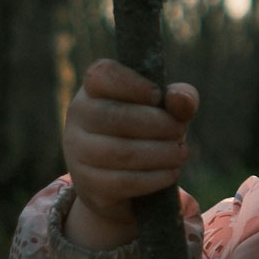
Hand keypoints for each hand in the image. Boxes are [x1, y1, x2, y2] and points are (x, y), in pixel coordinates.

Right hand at [62, 59, 197, 248]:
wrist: (119, 182)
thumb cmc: (146, 132)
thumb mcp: (167, 110)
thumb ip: (180, 99)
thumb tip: (180, 98)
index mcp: (95, 88)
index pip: (103, 75)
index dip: (132, 84)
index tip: (158, 95)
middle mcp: (78, 115)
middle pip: (115, 116)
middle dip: (158, 124)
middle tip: (180, 132)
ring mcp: (77, 150)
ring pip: (120, 152)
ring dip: (160, 153)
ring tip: (180, 154)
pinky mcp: (86, 182)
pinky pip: (122, 181)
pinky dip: (154, 178)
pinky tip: (171, 173)